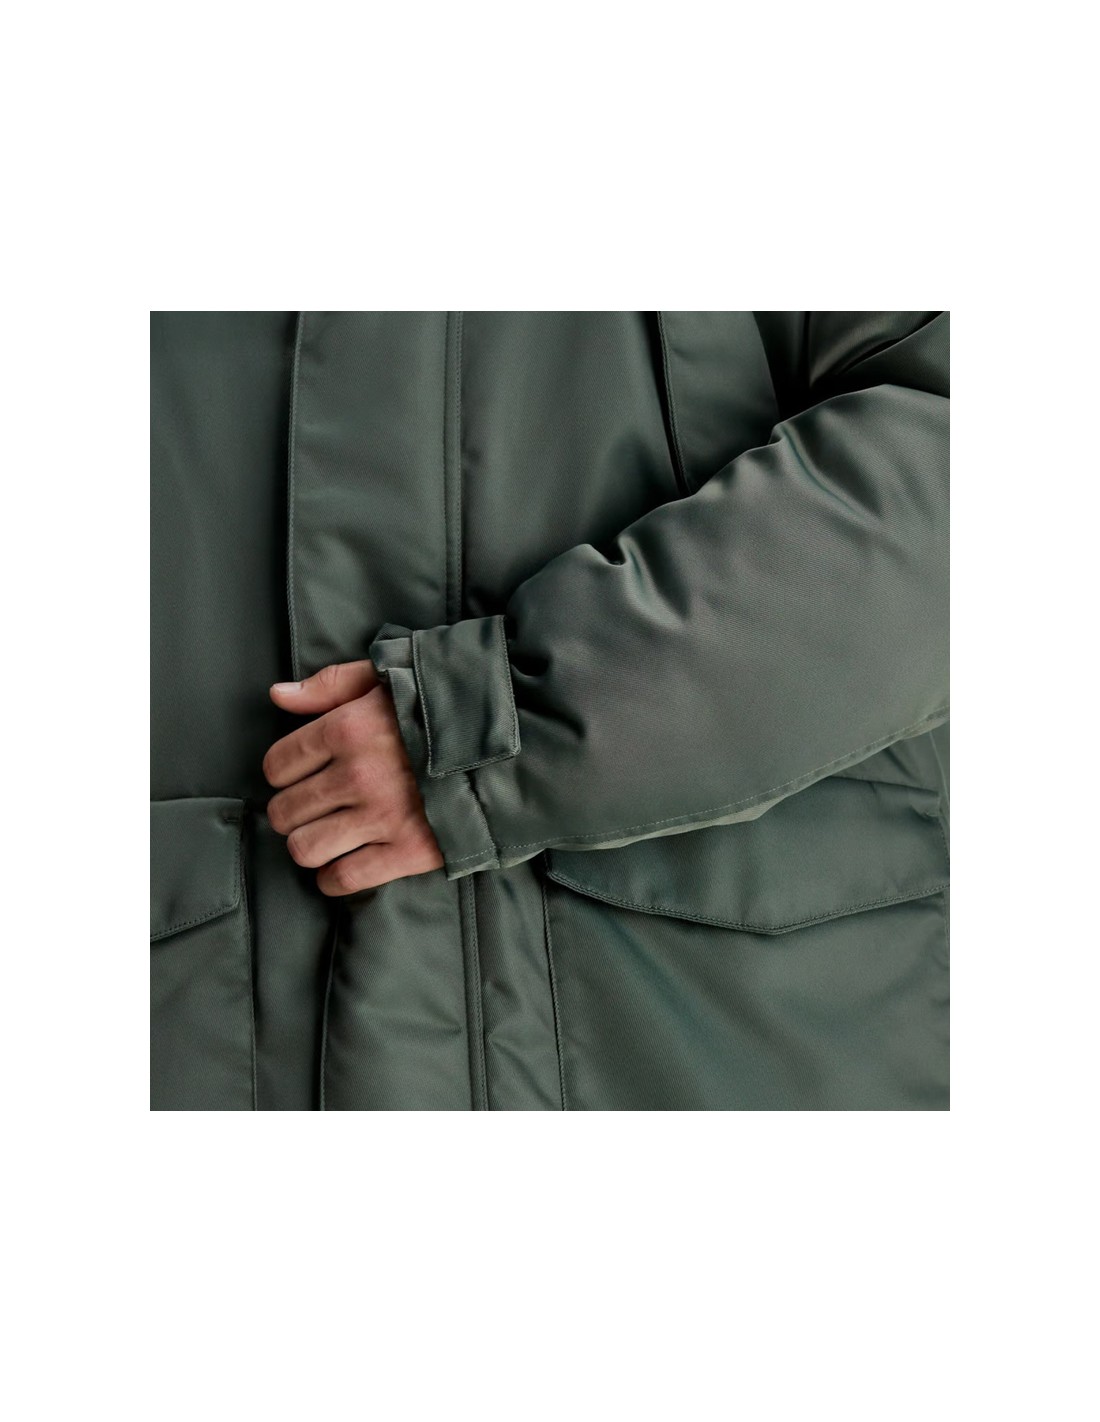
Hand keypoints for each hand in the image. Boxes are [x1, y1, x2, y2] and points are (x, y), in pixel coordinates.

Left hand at [262, 661, 443, 893]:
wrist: (514, 745)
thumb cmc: (445, 706)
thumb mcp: (388, 678)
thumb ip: (331, 685)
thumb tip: (279, 696)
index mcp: (347, 728)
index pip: (278, 764)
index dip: (283, 773)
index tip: (300, 775)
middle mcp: (357, 774)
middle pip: (285, 811)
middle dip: (292, 812)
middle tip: (312, 809)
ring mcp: (382, 817)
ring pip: (305, 848)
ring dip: (309, 846)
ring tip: (325, 836)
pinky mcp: (407, 852)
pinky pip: (344, 879)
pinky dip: (332, 878)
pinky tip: (340, 866)